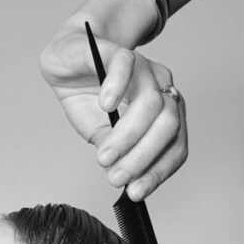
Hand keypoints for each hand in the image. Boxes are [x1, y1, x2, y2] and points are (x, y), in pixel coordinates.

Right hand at [40, 26, 186, 200]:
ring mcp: (141, 67)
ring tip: (104, 156)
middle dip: (143, 157)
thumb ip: (118, 155)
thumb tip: (125, 180)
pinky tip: (105, 107)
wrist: (68, 63)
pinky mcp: (116, 51)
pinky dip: (117, 88)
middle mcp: (159, 87)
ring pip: (150, 101)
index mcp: (163, 111)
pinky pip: (125, 66)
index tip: (136, 192)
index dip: (159, 170)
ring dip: (127, 136)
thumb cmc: (89, 99)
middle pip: (168, 124)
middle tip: (117, 177)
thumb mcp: (103, 136)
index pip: (175, 144)